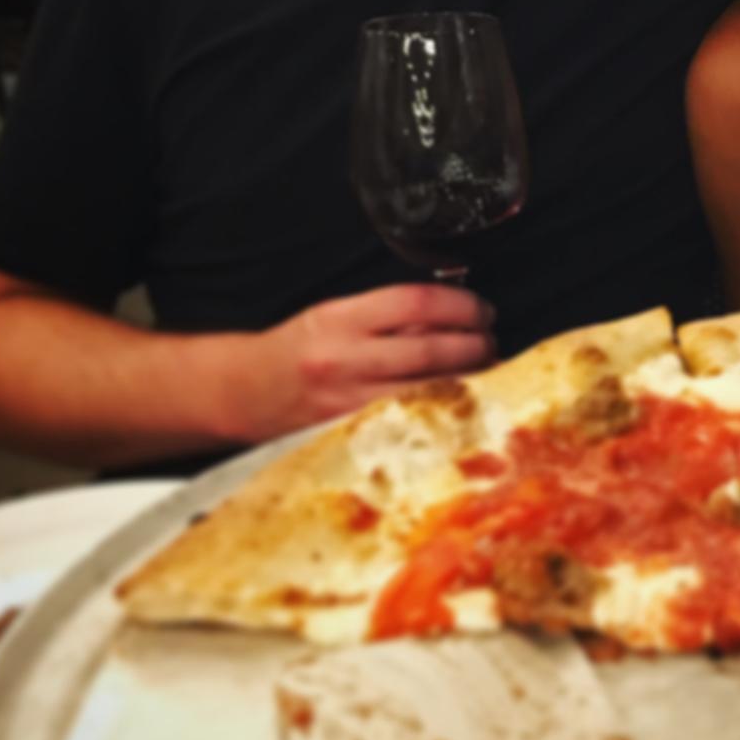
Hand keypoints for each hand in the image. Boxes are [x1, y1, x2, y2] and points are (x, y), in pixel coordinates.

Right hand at [225, 282, 496, 441]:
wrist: (247, 392)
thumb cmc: (298, 348)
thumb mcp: (337, 314)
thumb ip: (389, 315)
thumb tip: (449, 315)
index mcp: (342, 319)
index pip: (415, 303)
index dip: (460, 305)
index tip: (482, 310)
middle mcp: (346, 360)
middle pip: (430, 351)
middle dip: (475, 345)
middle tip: (492, 342)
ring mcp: (350, 403)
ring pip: (428, 391)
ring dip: (470, 381)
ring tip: (488, 372)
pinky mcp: (353, 436)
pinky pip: (411, 424)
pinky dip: (442, 413)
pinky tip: (461, 406)